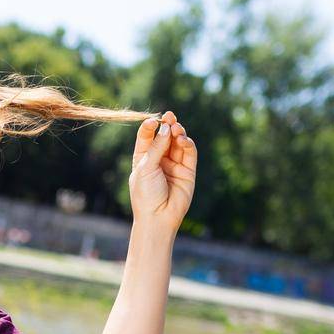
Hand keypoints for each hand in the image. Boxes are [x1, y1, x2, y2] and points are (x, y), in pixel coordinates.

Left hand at [128, 110, 196, 233]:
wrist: (158, 217)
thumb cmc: (146, 194)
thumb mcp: (146, 168)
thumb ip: (157, 147)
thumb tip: (166, 127)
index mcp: (143, 158)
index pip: (147, 136)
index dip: (151, 126)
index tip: (154, 121)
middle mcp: (159, 160)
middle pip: (164, 136)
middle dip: (167, 125)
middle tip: (170, 116)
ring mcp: (174, 165)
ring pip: (178, 142)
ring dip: (178, 132)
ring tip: (176, 129)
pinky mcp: (188, 171)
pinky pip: (189, 152)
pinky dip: (188, 143)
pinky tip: (183, 140)